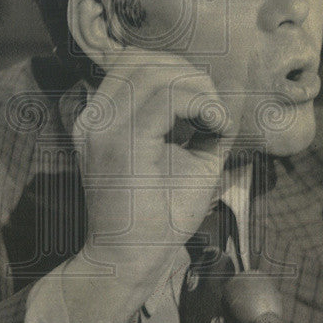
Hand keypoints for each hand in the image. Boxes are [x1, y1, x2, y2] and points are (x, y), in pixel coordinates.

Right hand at [63, 52, 235, 322]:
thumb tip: (228, 96)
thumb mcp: (188, 159)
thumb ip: (202, 125)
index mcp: (101, 119)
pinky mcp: (120, 145)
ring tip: (215, 122)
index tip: (205, 106)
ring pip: (153, 72)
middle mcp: (94, 118)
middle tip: (213, 112)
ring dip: (197, 89)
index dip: (177, 70)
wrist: (130, 263)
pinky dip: (200, 105)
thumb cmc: (159, 217)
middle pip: (142, 59)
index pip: (133, 63)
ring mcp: (102, 129)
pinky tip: (216, 127)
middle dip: (189, 74)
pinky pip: (165, 99)